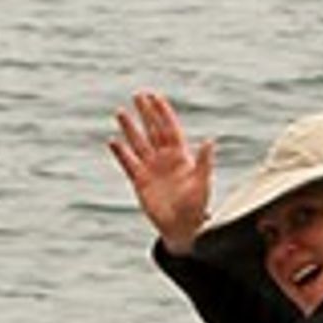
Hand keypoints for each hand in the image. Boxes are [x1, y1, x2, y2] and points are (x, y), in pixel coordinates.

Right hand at [107, 90, 214, 250]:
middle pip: (153, 130)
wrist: (182, 228)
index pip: (169, 129)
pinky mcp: (140, 182)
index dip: (163, 112)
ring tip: (120, 112)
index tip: (156, 96)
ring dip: (130, 128)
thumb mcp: (202, 183)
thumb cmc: (197, 207)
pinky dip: (120, 153)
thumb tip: (210, 140)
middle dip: (146, 113)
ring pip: (138, 143)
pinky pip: (128, 163)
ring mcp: (151, 169)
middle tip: (138, 94)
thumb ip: (204, 162)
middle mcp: (165, 159)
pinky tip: (112, 141)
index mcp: (180, 156)